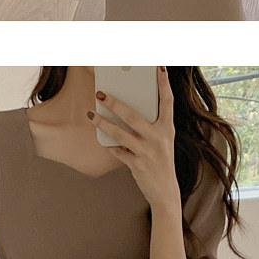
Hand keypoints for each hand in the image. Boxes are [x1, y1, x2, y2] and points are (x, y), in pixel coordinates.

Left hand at [94, 66, 178, 218]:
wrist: (165, 191)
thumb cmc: (160, 161)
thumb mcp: (161, 141)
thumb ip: (149, 126)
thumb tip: (125, 110)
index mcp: (167, 128)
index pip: (167, 101)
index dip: (163, 83)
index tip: (159, 67)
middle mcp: (159, 138)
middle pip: (133, 115)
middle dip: (115, 103)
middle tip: (101, 93)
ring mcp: (148, 152)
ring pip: (120, 133)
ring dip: (103, 123)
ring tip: (91, 114)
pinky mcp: (138, 165)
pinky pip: (118, 151)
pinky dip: (110, 146)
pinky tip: (102, 141)